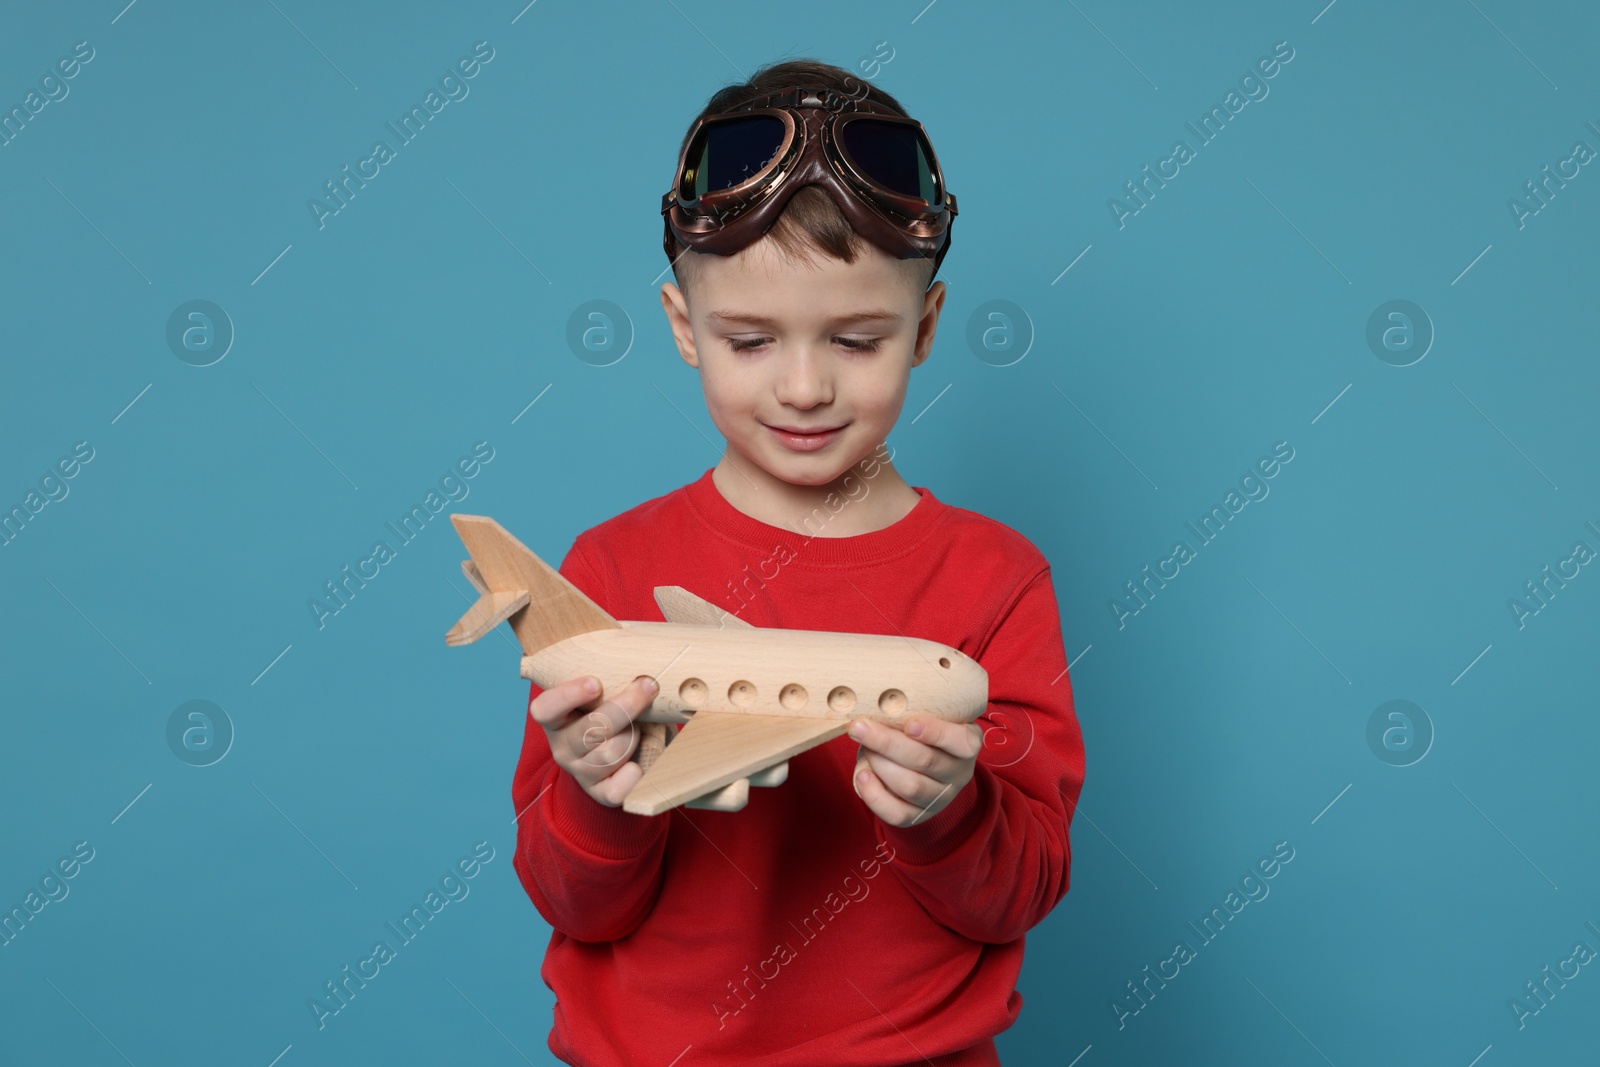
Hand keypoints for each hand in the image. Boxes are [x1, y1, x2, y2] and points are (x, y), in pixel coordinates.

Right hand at [529, 675, 658, 807]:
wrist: (625, 753)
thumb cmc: (616, 711)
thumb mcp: (607, 692)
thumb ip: (612, 681)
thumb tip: (641, 672)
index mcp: (556, 718)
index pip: (545, 709)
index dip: (568, 695)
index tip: (596, 682)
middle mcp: (562, 747)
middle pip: (590, 730)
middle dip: (626, 706)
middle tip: (649, 686)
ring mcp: (581, 772)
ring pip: (610, 753)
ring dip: (634, 736)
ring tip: (641, 727)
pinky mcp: (601, 793)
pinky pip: (618, 788)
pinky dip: (636, 774)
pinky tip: (641, 761)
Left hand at [848, 715, 982, 827]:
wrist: (924, 762)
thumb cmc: (921, 729)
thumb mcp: (929, 712)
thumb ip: (913, 706)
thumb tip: (878, 700)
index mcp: (968, 742)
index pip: (961, 742)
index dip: (935, 733)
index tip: (909, 723)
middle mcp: (959, 772)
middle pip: (925, 761)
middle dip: (887, 743)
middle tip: (860, 727)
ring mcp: (940, 797)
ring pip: (910, 787)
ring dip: (879, 765)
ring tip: (863, 747)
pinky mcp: (919, 815)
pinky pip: (897, 813)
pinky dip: (874, 795)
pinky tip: (862, 775)